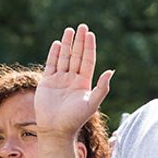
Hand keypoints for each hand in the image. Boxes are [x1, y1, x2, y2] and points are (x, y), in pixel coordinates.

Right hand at [36, 24, 114, 138]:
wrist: (56, 130)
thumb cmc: (75, 119)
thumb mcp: (92, 103)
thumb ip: (102, 88)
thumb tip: (111, 71)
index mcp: (84, 83)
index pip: (88, 60)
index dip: (89, 47)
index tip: (90, 34)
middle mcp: (72, 79)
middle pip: (77, 56)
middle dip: (79, 42)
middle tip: (82, 26)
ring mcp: (59, 80)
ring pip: (64, 58)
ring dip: (67, 44)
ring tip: (69, 30)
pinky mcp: (47, 82)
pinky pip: (51, 65)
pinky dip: (54, 54)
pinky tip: (57, 43)